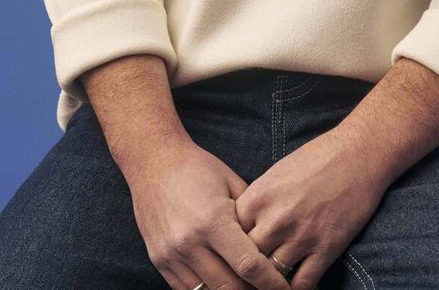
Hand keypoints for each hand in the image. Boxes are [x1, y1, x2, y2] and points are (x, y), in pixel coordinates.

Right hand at [124, 138, 292, 289]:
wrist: (154, 162)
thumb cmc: (198, 169)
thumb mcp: (231, 184)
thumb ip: (251, 216)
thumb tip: (273, 243)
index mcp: (213, 220)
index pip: (248, 265)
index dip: (270, 282)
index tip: (284, 288)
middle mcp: (190, 242)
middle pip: (229, 287)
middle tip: (266, 287)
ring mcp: (172, 255)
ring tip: (244, 285)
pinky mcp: (159, 261)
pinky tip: (220, 282)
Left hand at [230, 125, 389, 289]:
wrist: (357, 154)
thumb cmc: (315, 159)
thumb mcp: (274, 174)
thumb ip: (256, 204)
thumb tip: (243, 229)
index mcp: (257, 198)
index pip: (230, 237)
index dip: (232, 248)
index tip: (236, 255)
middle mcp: (275, 220)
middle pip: (248, 260)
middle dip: (249, 268)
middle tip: (251, 274)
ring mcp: (300, 236)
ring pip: (272, 277)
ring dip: (271, 281)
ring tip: (270, 283)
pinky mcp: (325, 249)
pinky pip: (302, 284)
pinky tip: (293, 287)